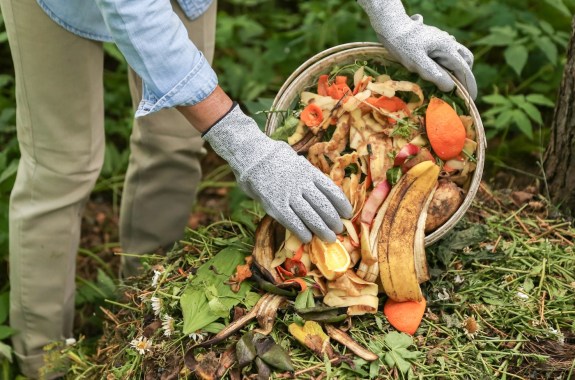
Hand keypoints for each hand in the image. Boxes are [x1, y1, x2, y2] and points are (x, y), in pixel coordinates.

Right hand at [203, 104, 352, 242]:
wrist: (251, 155)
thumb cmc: (273, 157)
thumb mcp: (296, 159)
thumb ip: (307, 173)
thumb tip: (320, 186)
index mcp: (309, 171)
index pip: (332, 190)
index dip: (342, 204)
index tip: (348, 213)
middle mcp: (302, 184)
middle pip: (324, 206)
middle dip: (334, 220)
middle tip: (339, 229)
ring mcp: (289, 195)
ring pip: (311, 216)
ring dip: (322, 229)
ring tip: (330, 238)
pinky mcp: (276, 205)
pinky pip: (293, 222)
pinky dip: (302, 232)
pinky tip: (308, 238)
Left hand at [358, 0, 476, 98]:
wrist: (392, 27)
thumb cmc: (402, 45)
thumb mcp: (416, 62)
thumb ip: (433, 73)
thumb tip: (450, 86)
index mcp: (447, 48)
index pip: (464, 69)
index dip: (469, 85)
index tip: (471, 99)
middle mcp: (449, 43)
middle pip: (466, 60)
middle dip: (465, 75)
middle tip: (458, 91)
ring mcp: (443, 40)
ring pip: (458, 55)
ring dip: (457, 69)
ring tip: (448, 83)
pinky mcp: (435, 41)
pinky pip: (448, 53)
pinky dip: (448, 64)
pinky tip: (438, 71)